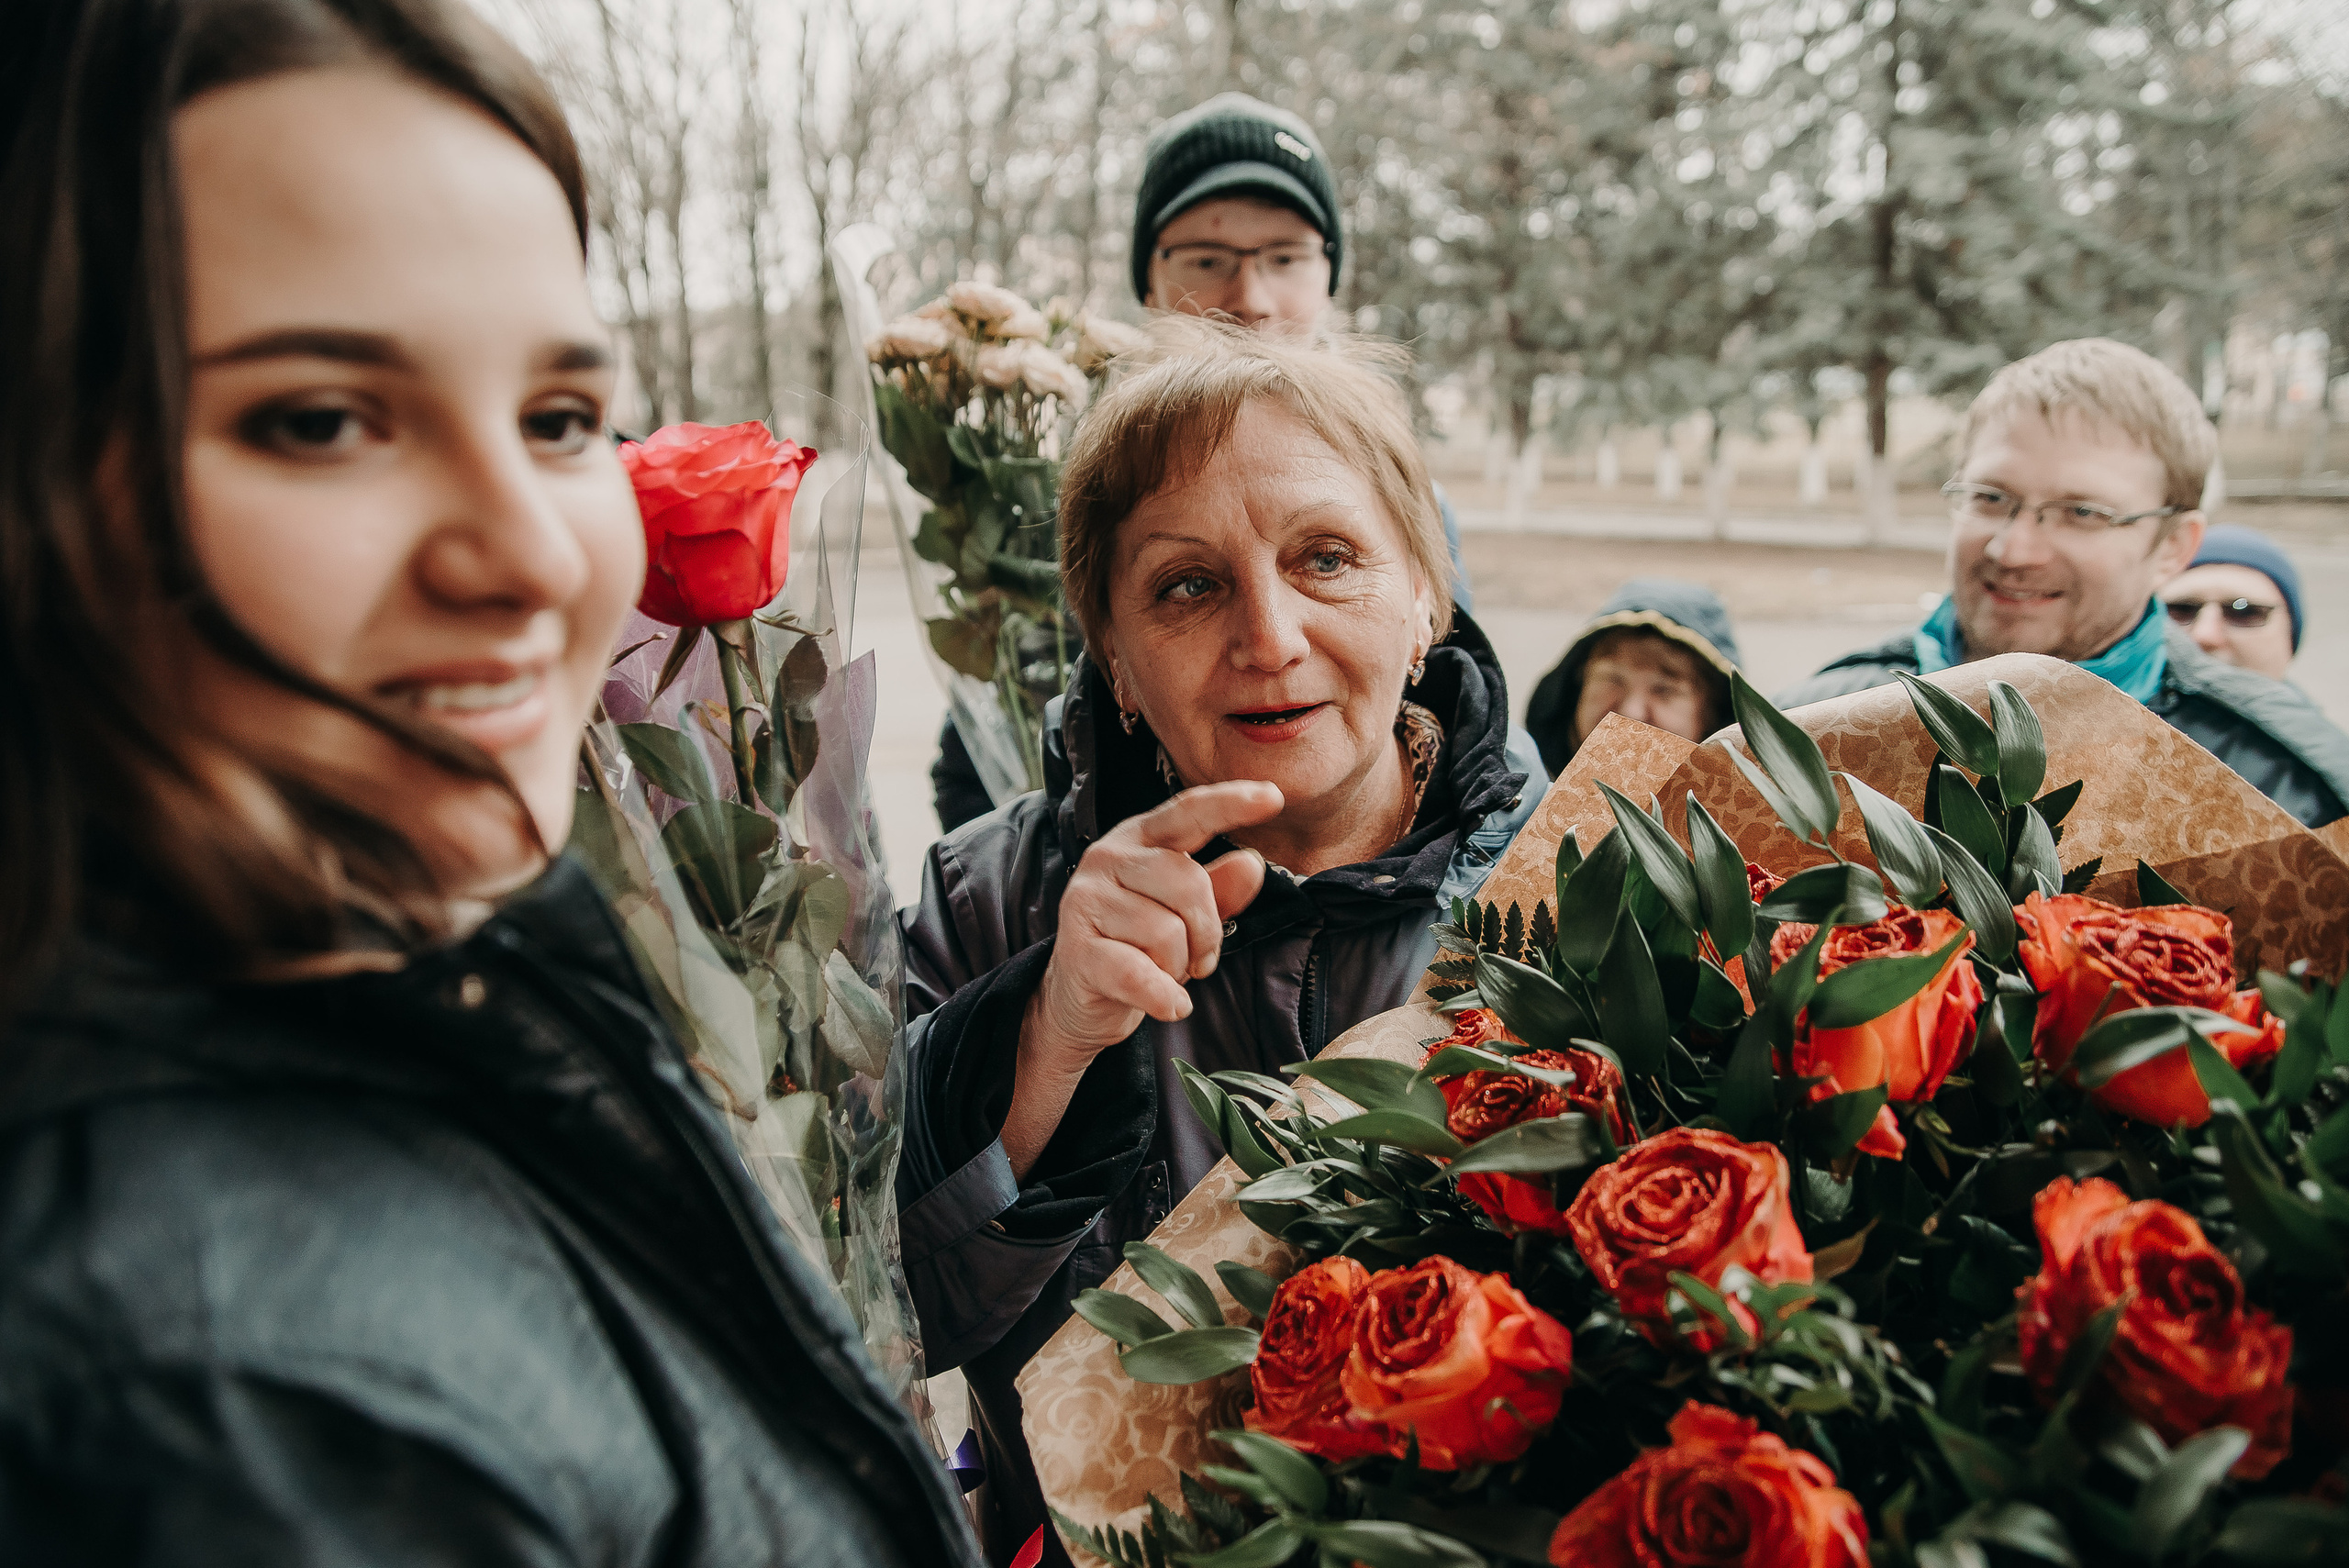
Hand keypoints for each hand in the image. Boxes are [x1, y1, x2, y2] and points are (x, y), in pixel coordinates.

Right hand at [1002, 780, 1280, 1177]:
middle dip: (1207, 931)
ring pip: (1167, 932)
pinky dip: (1164, 995)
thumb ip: (1219, 888)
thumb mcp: (1186, 914)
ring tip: (1165, 972)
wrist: (1080, 997)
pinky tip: (1174, 1006)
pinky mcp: (1076, 948)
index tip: (1274, 797)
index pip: (1188, 812)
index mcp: (1139, 838)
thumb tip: (1251, 864)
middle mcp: (1106, 857)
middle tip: (1199, 959)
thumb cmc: (1139, 945)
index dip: (1230, 803)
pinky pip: (1139, 973)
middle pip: (1187, 881)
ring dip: (1179, 966)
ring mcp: (1085, 900)